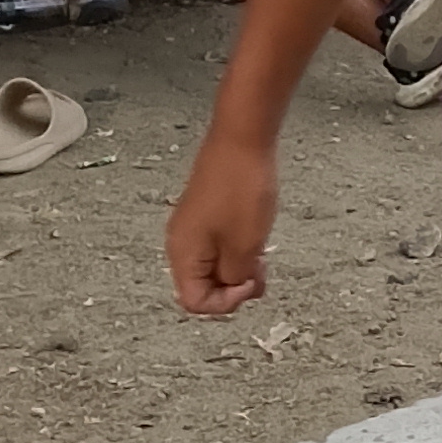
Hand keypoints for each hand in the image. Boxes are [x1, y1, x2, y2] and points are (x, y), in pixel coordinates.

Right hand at [168, 126, 276, 314]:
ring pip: (214, 267)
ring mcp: (193, 228)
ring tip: (261, 253)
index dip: (226, 302)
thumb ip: (235, 277)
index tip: (249, 282)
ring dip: (239, 269)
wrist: (241, 140)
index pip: (194, 302)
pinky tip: (255, 237)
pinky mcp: (206, 214)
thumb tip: (231, 289)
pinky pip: (219, 247)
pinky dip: (238, 250)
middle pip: (202, 286)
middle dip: (234, 287)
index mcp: (182, 253)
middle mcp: (181, 243)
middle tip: (260, 270)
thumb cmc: (241, 186)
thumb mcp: (245, 245)